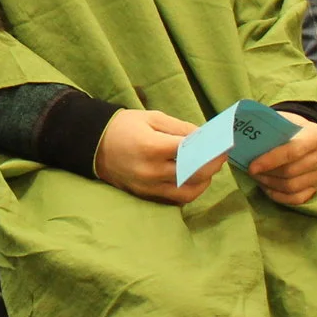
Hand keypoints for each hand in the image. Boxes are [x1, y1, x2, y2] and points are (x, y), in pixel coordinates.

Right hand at [94, 109, 219, 204]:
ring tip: (206, 169)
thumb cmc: (123, 127)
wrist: (92, 145)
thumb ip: (180, 128)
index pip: (193, 152)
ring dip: (203, 181)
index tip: (224, 145)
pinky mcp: (146, 195)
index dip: (213, 149)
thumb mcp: (151, 118)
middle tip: (219, 156)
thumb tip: (205, 137)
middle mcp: (152, 171)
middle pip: (195, 173)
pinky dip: (189, 190)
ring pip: (189, 191)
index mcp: (153, 147)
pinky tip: (192, 179)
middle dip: (213, 164)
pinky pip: (176, 198)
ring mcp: (149, 186)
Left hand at [245, 115, 316, 205]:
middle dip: (267, 174)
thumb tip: (232, 133)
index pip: (293, 151)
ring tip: (257, 177)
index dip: (270, 161)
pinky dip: (278, 196)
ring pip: (293, 187)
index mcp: (316, 134)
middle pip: (291, 172)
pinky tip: (266, 187)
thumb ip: (261, 125)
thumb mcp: (276, 120)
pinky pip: (297, 198)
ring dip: (270, 184)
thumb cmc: (284, 127)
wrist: (301, 134)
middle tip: (250, 171)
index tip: (251, 166)